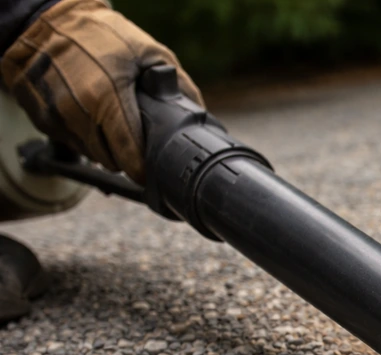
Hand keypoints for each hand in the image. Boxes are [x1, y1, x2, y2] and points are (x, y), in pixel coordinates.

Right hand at [2, 0, 202, 183]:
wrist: (42, 21)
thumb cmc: (97, 33)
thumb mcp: (146, 50)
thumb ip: (177, 82)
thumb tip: (198, 112)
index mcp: (107, 97)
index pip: (129, 155)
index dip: (143, 167)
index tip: (150, 169)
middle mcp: (79, 112)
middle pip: (111, 161)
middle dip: (126, 157)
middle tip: (134, 142)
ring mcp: (57, 117)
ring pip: (91, 154)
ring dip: (105, 148)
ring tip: (112, 124)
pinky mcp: (42, 119)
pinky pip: (71, 142)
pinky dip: (84, 136)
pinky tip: (89, 116)